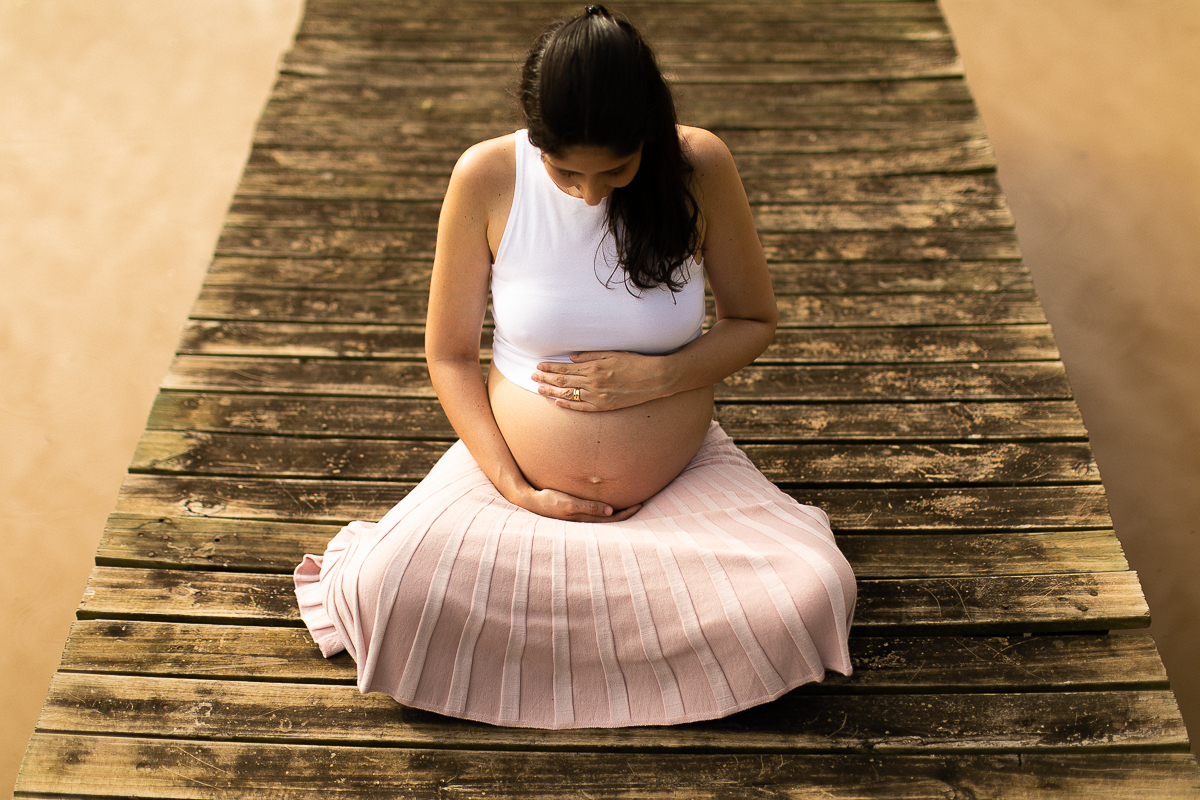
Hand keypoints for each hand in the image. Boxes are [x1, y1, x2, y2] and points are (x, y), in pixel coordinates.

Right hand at [515, 484, 642, 522]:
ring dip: (618, 511)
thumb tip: (611, 511)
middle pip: (612, 519)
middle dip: (626, 513)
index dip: (628, 513)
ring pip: (605, 517)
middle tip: (641, 503)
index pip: (614, 519)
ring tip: (629, 503)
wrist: (531, 501)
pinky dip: (606, 509)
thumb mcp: (569, 503)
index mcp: (586, 520)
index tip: (640, 504)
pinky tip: (608, 503)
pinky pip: (596, 512)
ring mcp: (580, 517)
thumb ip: (589, 507)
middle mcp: (585, 521)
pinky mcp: (575, 511)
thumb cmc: (549, 501)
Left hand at [532, 350, 668, 411]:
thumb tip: (571, 358)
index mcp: (594, 367)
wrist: (655, 379)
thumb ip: (590, 355)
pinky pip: (582, 407)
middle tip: (532, 376)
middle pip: (564, 381)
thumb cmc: (635, 362)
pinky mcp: (605, 406)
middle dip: (546, 378)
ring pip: (569, 394)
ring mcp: (599, 396)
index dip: (550, 367)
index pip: (566, 368)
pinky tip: (557, 402)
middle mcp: (594, 383)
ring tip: (539, 389)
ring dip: (552, 391)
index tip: (538, 365)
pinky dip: (568, 405)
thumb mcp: (612, 353)